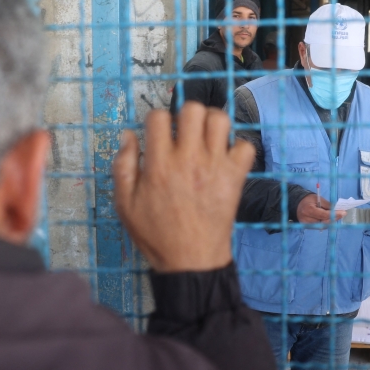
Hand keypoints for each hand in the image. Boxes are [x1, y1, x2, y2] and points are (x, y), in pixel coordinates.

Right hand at [113, 103, 255, 272]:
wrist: (191, 261)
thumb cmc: (156, 234)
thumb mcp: (125, 204)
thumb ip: (123, 166)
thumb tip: (130, 135)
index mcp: (159, 163)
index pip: (158, 116)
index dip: (157, 120)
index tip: (160, 134)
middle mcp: (188, 159)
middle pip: (192, 109)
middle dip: (186, 115)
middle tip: (185, 132)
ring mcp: (215, 166)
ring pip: (220, 120)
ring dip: (212, 124)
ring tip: (206, 139)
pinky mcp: (235, 177)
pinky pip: (245, 146)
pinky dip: (238, 148)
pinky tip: (225, 158)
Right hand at [296, 194, 346, 223]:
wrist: (296, 204)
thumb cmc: (308, 199)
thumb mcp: (318, 198)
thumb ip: (328, 205)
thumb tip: (338, 210)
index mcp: (309, 210)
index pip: (324, 215)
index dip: (334, 214)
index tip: (344, 212)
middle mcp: (307, 219)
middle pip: (324, 222)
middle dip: (335, 218)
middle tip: (342, 214)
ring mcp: (307, 225)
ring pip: (323, 226)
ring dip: (331, 221)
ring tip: (337, 215)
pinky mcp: (308, 227)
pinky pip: (320, 226)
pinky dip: (326, 223)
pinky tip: (330, 219)